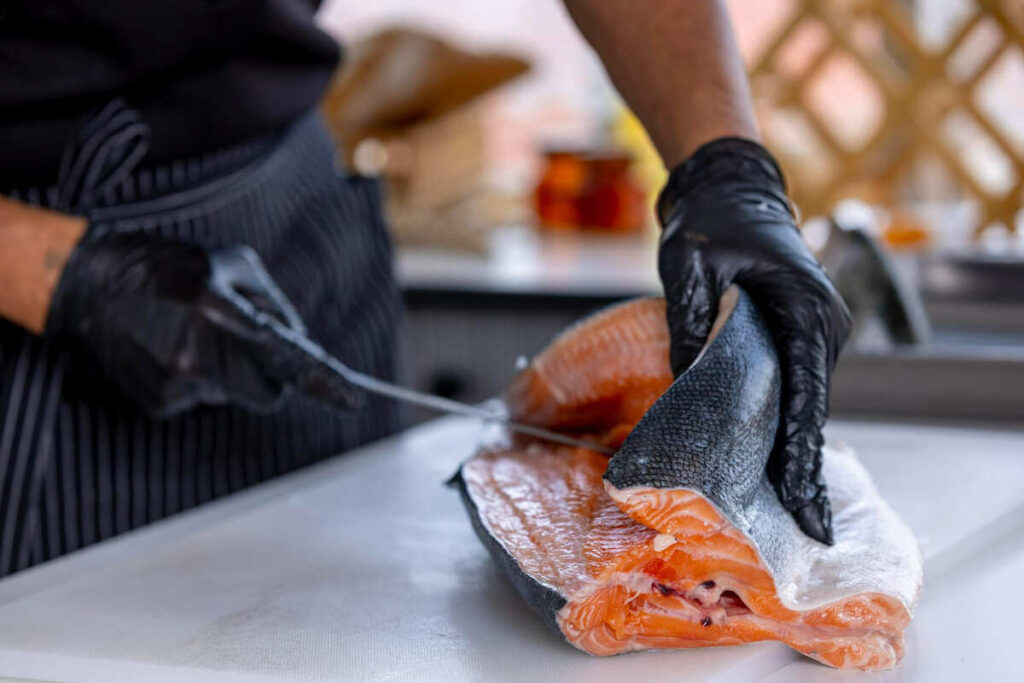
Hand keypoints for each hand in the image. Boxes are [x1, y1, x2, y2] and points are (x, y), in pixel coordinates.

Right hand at [45, 232, 359, 417]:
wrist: (93, 285)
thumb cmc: (171, 267)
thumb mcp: (231, 263)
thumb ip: (274, 304)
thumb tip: (300, 342)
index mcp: (219, 310)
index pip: (286, 356)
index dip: (325, 381)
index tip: (357, 399)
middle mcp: (199, 353)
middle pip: (268, 393)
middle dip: (268, 377)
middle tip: (244, 345)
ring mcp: (177, 382)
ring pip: (235, 396)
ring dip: (229, 374)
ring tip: (192, 337)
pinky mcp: (160, 403)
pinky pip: (204, 401)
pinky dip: (198, 381)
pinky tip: (171, 350)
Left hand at [656, 137, 850, 543]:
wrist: (728, 186)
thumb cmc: (711, 219)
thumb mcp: (691, 266)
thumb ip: (691, 322)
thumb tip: (684, 387)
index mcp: (806, 310)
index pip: (806, 393)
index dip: (801, 449)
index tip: (800, 496)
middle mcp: (820, 328)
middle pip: (810, 410)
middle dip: (802, 468)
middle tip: (806, 528)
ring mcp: (811, 334)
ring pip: (801, 405)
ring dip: (791, 453)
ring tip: (786, 511)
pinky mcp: (792, 337)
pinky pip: (790, 390)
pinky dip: (781, 427)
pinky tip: (770, 467)